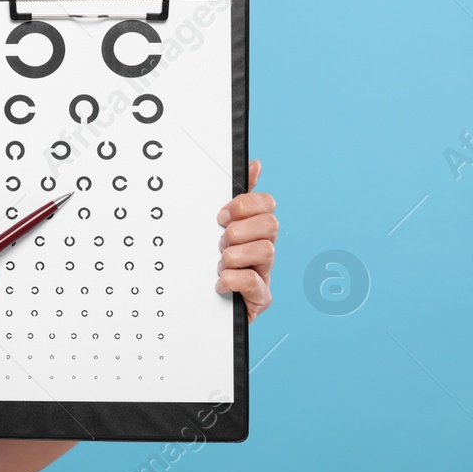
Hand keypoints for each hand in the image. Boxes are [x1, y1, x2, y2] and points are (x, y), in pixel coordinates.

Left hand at [216, 158, 275, 320]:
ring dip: (235, 256)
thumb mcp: (217, 227)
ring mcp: (265, 274)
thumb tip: (254, 163)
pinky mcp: (260, 299)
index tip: (220, 216)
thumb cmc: (213, 262)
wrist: (202, 308)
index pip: (266, 203)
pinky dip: (232, 280)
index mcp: (255, 229)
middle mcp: (264, 249)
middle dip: (239, 231)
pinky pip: (254, 284)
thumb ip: (236, 197)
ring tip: (220, 264)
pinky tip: (220, 282)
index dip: (244, 205)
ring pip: (266, 251)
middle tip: (220, 243)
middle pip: (270, 224)